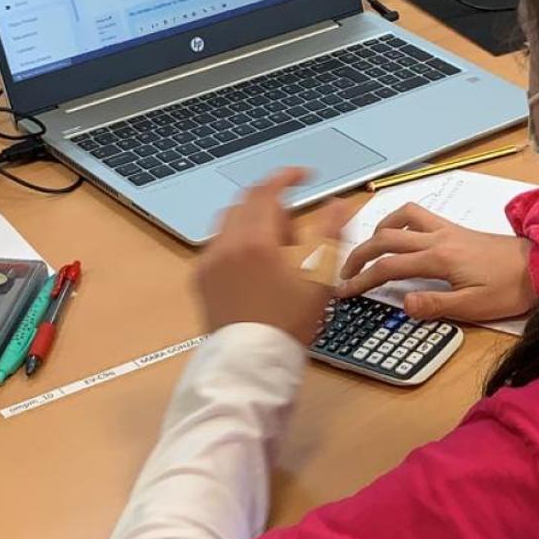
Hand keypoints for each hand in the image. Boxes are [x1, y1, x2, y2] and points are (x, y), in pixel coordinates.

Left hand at [195, 168, 348, 341]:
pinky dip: (238, 245)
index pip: (267, 190)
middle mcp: (224, 245)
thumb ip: (331, 233)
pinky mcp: (200, 280)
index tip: (304, 175)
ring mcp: (208, 263)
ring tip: (277, 255)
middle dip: (272, 206)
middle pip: (246, 204)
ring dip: (254, 225)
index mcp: (254, 241)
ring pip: (229, 224)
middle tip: (295, 233)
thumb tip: (338, 203)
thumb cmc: (290, 323)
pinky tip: (256, 271)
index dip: (287, 176)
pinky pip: (218, 247)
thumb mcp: (320, 277)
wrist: (253, 364)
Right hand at [337, 202, 534, 321]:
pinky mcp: (457, 229)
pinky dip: (400, 221)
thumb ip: (435, 306)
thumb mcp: (474, 307)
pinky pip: (419, 216)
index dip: (361, 281)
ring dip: (379, 229)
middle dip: (359, 254)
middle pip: (385, 238)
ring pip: (402, 217)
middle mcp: (439, 238)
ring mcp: (448, 230)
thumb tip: (403, 304)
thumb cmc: (512, 288)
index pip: (388, 268)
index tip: (343, 292)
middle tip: (346, 273)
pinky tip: (401, 235)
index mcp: (439, 259)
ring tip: (368, 249)